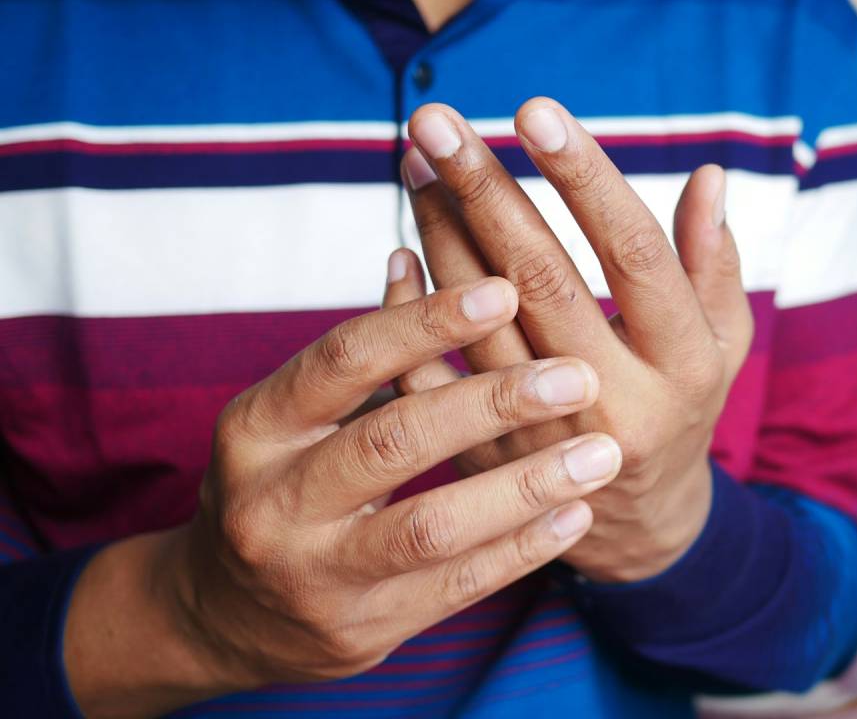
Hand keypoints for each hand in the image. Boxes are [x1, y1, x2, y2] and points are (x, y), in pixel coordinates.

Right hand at [64, 277, 620, 716]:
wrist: (227, 615)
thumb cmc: (282, 485)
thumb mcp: (294, 417)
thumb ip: (361, 356)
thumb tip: (415, 255)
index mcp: (257, 427)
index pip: (346, 358)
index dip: (427, 321)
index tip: (507, 289)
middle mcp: (274, 501)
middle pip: (395, 440)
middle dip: (496, 404)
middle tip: (579, 376)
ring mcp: (316, 574)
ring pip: (434, 526)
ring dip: (527, 486)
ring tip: (600, 454)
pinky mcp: (363, 629)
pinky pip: (458, 587)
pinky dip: (524, 547)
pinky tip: (576, 512)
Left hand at [387, 98, 753, 581]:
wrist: (636, 524)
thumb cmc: (682, 406)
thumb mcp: (722, 343)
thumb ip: (713, 263)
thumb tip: (709, 177)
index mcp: (680, 363)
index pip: (633, 255)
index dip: (584, 180)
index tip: (536, 112)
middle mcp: (611, 398)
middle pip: (540, 278)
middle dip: (484, 190)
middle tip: (437, 121)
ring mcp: (543, 435)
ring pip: (478, 320)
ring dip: (440, 233)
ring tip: (418, 162)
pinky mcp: (488, 459)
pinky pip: (431, 381)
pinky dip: (407, 313)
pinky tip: (400, 252)